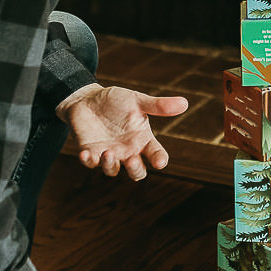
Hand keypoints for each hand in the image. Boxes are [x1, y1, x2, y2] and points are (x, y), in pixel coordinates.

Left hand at [60, 84, 187, 179]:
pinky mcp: (90, 153)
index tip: (160, 162)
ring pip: (113, 170)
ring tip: (108, 152)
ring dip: (111, 165)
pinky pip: (90, 163)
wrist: (88, 99)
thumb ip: (158, 105)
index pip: (156, 154)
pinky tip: (85, 154)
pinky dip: (88, 161)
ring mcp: (109, 154)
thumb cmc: (116, 101)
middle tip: (132, 160)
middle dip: (135, 170)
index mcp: (142, 140)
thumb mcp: (137, 101)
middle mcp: (127, 151)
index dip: (159, 160)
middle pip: (137, 171)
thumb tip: (185, 103)